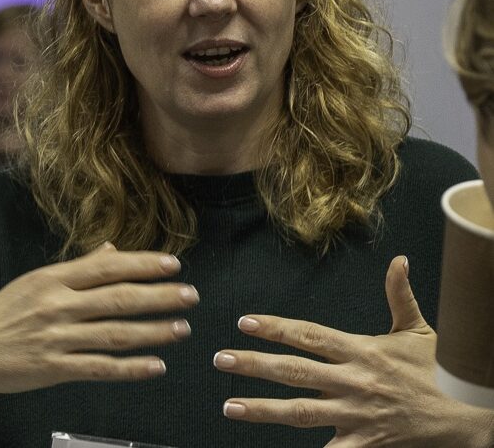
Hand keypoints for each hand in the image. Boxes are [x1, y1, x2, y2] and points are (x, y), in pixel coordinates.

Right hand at [0, 243, 197, 398]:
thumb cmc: (3, 313)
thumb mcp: (35, 281)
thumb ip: (77, 266)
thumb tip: (113, 250)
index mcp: (52, 277)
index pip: (107, 266)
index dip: (144, 264)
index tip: (174, 263)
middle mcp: (56, 304)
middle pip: (118, 297)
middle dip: (159, 295)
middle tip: (191, 295)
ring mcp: (55, 338)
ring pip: (114, 333)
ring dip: (153, 331)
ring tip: (183, 329)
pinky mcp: (52, 369)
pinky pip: (99, 368)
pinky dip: (130, 368)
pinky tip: (156, 366)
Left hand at [213, 256, 493, 445]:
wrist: (471, 416)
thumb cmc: (440, 372)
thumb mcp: (419, 330)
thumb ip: (399, 296)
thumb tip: (398, 260)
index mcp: (362, 349)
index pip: (309, 335)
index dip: (275, 328)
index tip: (245, 322)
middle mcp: (355, 381)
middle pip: (295, 371)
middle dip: (254, 364)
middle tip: (220, 359)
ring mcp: (358, 415)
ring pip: (302, 412)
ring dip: (263, 409)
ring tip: (230, 405)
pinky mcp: (367, 444)